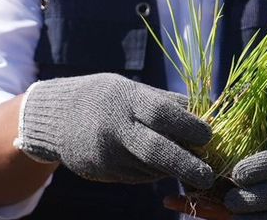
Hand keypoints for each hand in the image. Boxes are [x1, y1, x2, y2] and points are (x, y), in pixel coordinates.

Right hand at [14, 72, 213, 188]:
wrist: (56, 117)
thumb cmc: (106, 97)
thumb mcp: (132, 89)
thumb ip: (167, 102)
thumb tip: (210, 111)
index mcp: (126, 100)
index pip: (162, 114)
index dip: (189, 126)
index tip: (209, 136)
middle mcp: (115, 129)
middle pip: (157, 150)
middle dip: (186, 165)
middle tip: (209, 176)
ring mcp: (106, 154)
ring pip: (150, 169)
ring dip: (172, 168)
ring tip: (184, 161)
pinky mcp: (101, 172)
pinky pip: (136, 177)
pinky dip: (153, 172)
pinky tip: (156, 163)